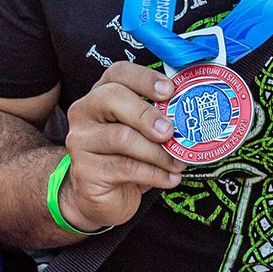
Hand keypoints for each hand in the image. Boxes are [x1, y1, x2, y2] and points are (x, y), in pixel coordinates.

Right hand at [59, 62, 186, 231]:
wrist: (102, 198)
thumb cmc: (128, 158)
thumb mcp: (143, 133)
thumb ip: (159, 118)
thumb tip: (192, 114)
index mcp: (102, 94)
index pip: (118, 73)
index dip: (145, 78)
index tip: (170, 90)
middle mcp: (85, 112)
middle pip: (112, 98)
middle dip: (147, 113)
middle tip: (170, 131)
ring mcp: (81, 141)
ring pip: (122, 137)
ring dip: (157, 152)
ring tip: (177, 162)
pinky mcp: (85, 170)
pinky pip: (125, 168)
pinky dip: (154, 174)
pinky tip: (170, 178)